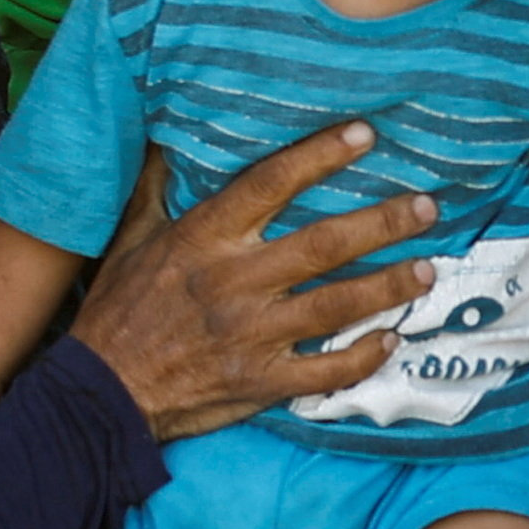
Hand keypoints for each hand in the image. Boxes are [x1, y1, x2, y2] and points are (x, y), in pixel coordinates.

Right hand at [60, 118, 436, 443]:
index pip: (268, 185)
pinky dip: (363, 358)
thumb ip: (154, 189)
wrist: (100, 394)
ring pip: (336, 305)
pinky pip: (325, 370)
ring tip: (428, 270)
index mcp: (203, 241)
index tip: (364, 134)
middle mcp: (233, 283)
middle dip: (381, 223)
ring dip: (388, 287)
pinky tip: (393, 340)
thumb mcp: (127, 240)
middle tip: (427, 206)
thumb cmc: (116, 313)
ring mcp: (251, 335)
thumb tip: (166, 136)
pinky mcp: (260, 382)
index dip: (318, 157)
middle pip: (322, 245)